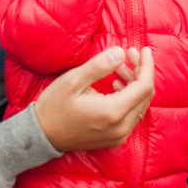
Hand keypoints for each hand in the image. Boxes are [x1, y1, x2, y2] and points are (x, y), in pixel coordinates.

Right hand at [34, 46, 153, 150]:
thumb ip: (100, 65)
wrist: (41, 135)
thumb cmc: (54, 107)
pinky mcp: (115, 138)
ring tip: (118, 68)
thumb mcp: (73, 80)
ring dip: (134, 84)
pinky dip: (129, 97)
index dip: (146, 65)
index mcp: (113, 113)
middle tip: (128, 54)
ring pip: (140, 105)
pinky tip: (116, 85)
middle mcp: (121, 128)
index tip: (144, 49)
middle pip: (145, 95)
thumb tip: (121, 52)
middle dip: (140, 72)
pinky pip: (131, 115)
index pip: (144, 86)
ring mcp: (119, 136)